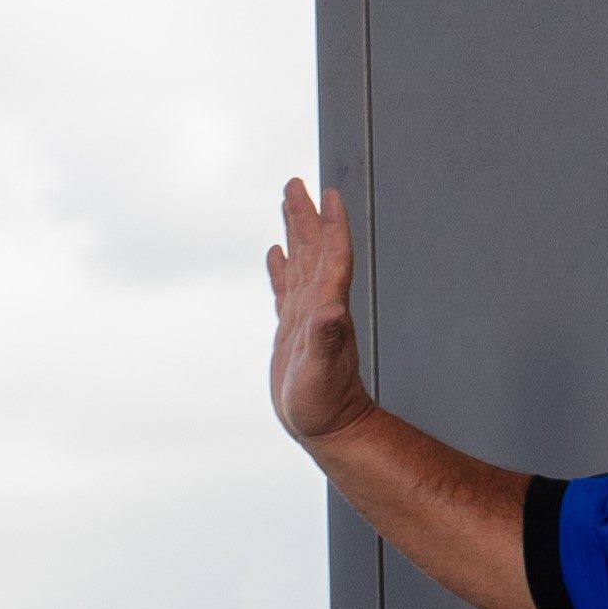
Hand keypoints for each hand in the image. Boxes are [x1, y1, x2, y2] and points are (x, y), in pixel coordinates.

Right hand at [267, 179, 370, 447]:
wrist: (328, 425)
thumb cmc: (325, 403)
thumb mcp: (323, 371)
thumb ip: (327, 340)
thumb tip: (331, 311)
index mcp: (326, 306)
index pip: (332, 254)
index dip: (330, 224)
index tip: (328, 193)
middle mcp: (319, 303)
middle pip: (312, 249)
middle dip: (304, 215)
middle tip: (296, 184)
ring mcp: (305, 314)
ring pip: (299, 261)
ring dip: (294, 231)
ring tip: (287, 203)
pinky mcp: (292, 329)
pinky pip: (285, 287)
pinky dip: (280, 266)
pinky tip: (276, 253)